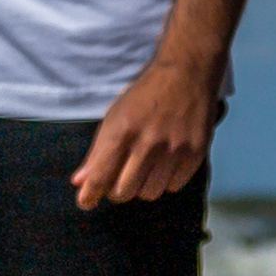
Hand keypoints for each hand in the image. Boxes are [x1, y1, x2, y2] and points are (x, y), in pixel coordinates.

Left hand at [75, 57, 216, 210]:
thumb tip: (79, 182)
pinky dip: (166, 181)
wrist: (186, 73)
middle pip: (124, 192)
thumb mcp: (114, 116)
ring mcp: (173, 149)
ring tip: (144, 167)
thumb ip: (97, 152)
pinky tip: (165, 163)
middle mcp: (147, 143)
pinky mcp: (195, 153)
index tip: (86, 202)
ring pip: (149, 193)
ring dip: (143, 186)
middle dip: (117, 190)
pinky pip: (173, 186)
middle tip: (119, 179)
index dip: (89, 195)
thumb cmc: (145, 95)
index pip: (100, 176)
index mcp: (121, 131)